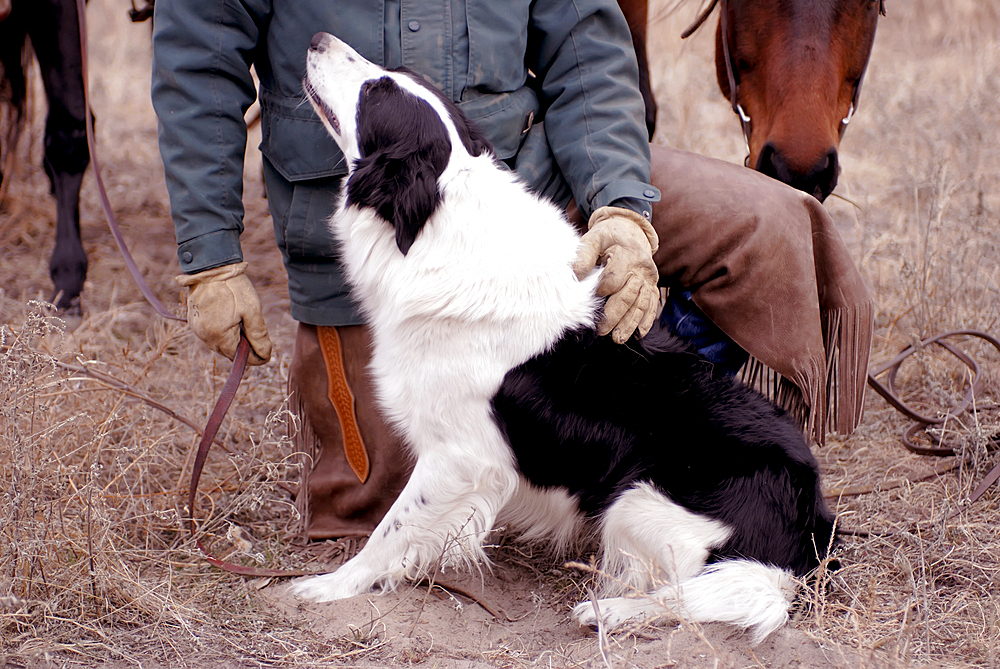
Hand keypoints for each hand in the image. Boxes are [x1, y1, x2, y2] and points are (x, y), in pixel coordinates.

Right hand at [176, 262, 272, 364]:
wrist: (212, 265)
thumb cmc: (233, 287)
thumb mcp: (252, 310)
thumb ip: (258, 336)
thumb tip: (265, 355)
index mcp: (218, 336)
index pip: (238, 357)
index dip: (254, 356)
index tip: (266, 349)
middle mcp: (204, 336)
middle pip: (228, 352)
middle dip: (244, 346)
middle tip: (256, 332)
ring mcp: (197, 328)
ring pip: (219, 343)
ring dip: (233, 338)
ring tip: (243, 322)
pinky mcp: (195, 320)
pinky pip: (211, 333)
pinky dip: (223, 331)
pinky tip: (231, 317)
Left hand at [573, 206, 658, 343]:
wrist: (630, 230)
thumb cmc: (608, 236)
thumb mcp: (594, 238)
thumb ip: (584, 255)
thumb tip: (576, 274)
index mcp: (627, 254)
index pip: (615, 277)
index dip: (604, 289)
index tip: (595, 296)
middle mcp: (641, 268)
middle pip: (629, 295)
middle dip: (615, 315)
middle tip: (602, 331)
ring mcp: (649, 278)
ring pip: (641, 304)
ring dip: (631, 323)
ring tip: (619, 338)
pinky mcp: (652, 285)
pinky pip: (652, 305)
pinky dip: (647, 320)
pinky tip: (639, 334)